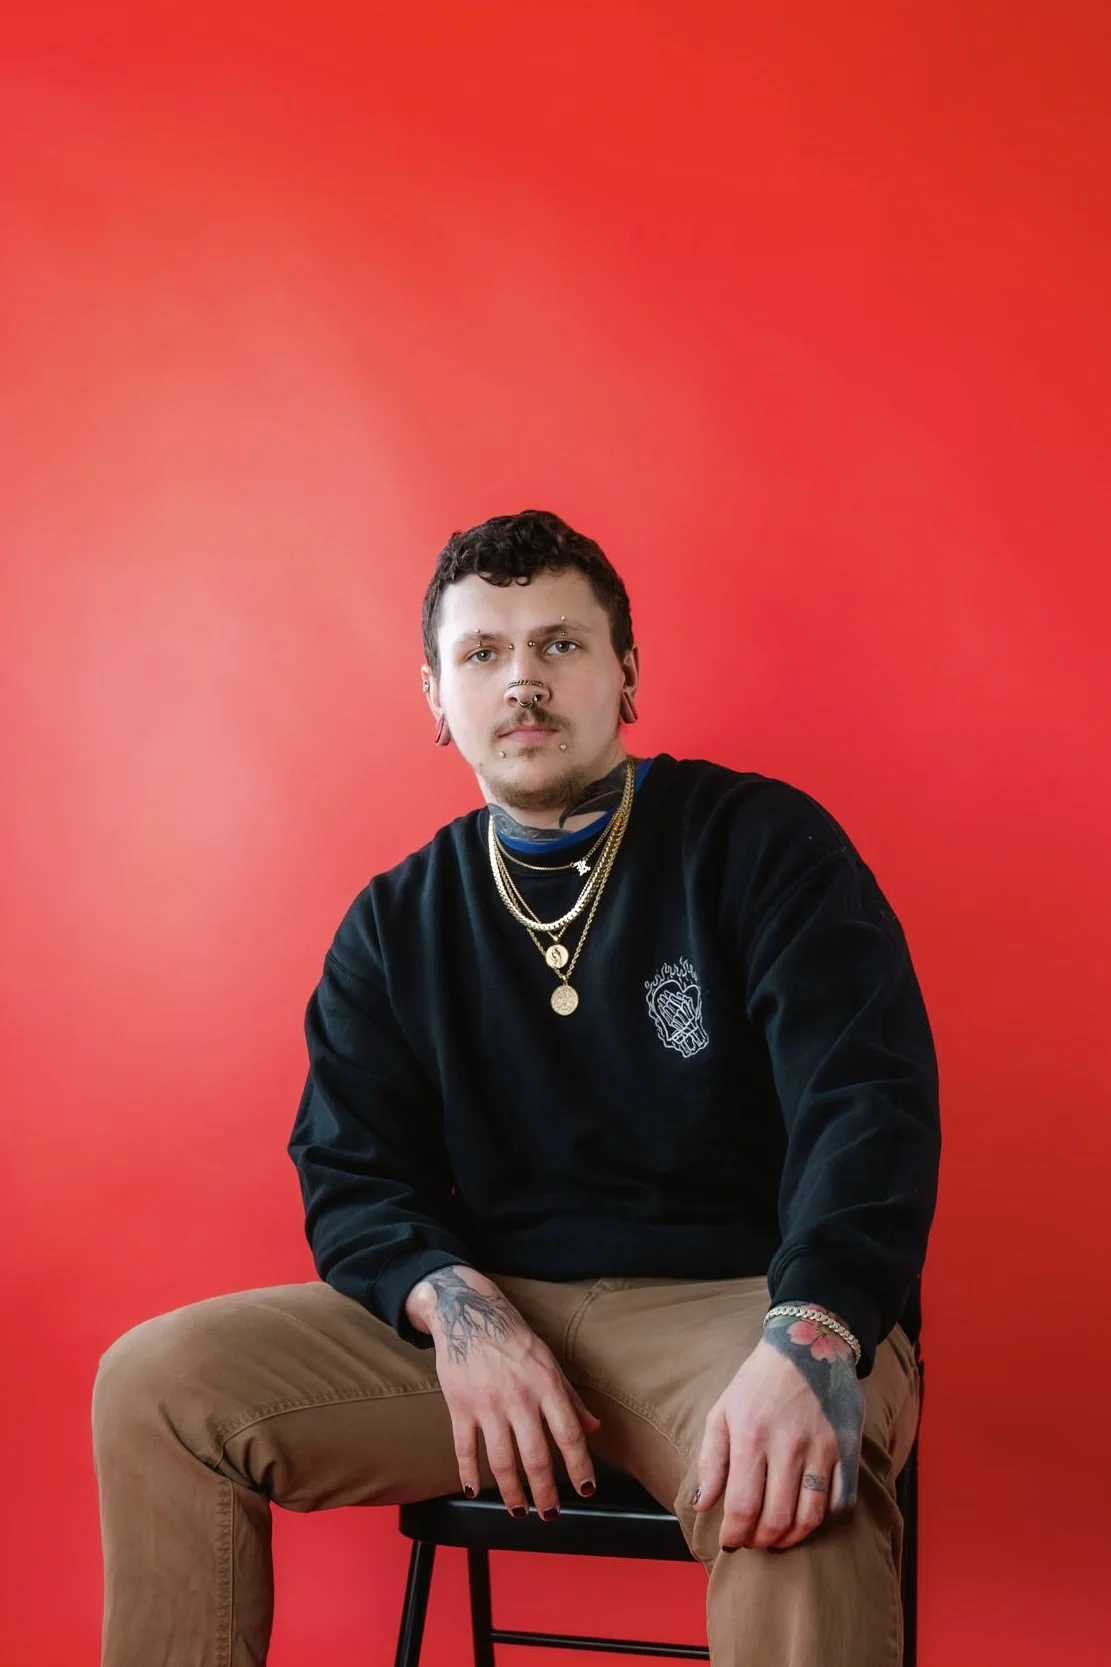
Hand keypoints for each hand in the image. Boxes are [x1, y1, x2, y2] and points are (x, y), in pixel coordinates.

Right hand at [406, 1265, 600, 1517]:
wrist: (469, 1312)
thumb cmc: (513, 1338)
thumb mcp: (549, 1361)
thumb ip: (571, 1397)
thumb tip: (594, 1428)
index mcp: (546, 1384)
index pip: (569, 1434)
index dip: (580, 1467)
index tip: (585, 1491)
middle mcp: (519, 1397)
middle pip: (536, 1456)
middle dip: (545, 1492)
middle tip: (550, 1513)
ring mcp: (487, 1403)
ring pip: (502, 1461)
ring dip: (512, 1493)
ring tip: (520, 1511)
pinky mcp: (459, 1405)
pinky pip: (464, 1447)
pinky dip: (468, 1473)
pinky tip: (473, 1490)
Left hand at [691, 1312, 864, 1551]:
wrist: (807, 1344)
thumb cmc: (757, 1382)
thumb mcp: (723, 1410)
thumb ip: (712, 1460)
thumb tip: (703, 1505)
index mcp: (752, 1436)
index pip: (744, 1505)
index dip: (736, 1533)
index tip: (731, 1542)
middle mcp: (788, 1445)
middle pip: (778, 1518)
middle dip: (761, 1540)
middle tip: (754, 1541)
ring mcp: (822, 1448)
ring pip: (810, 1516)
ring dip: (792, 1538)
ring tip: (778, 1537)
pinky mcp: (847, 1448)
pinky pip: (840, 1500)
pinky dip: (824, 1520)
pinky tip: (808, 1519)